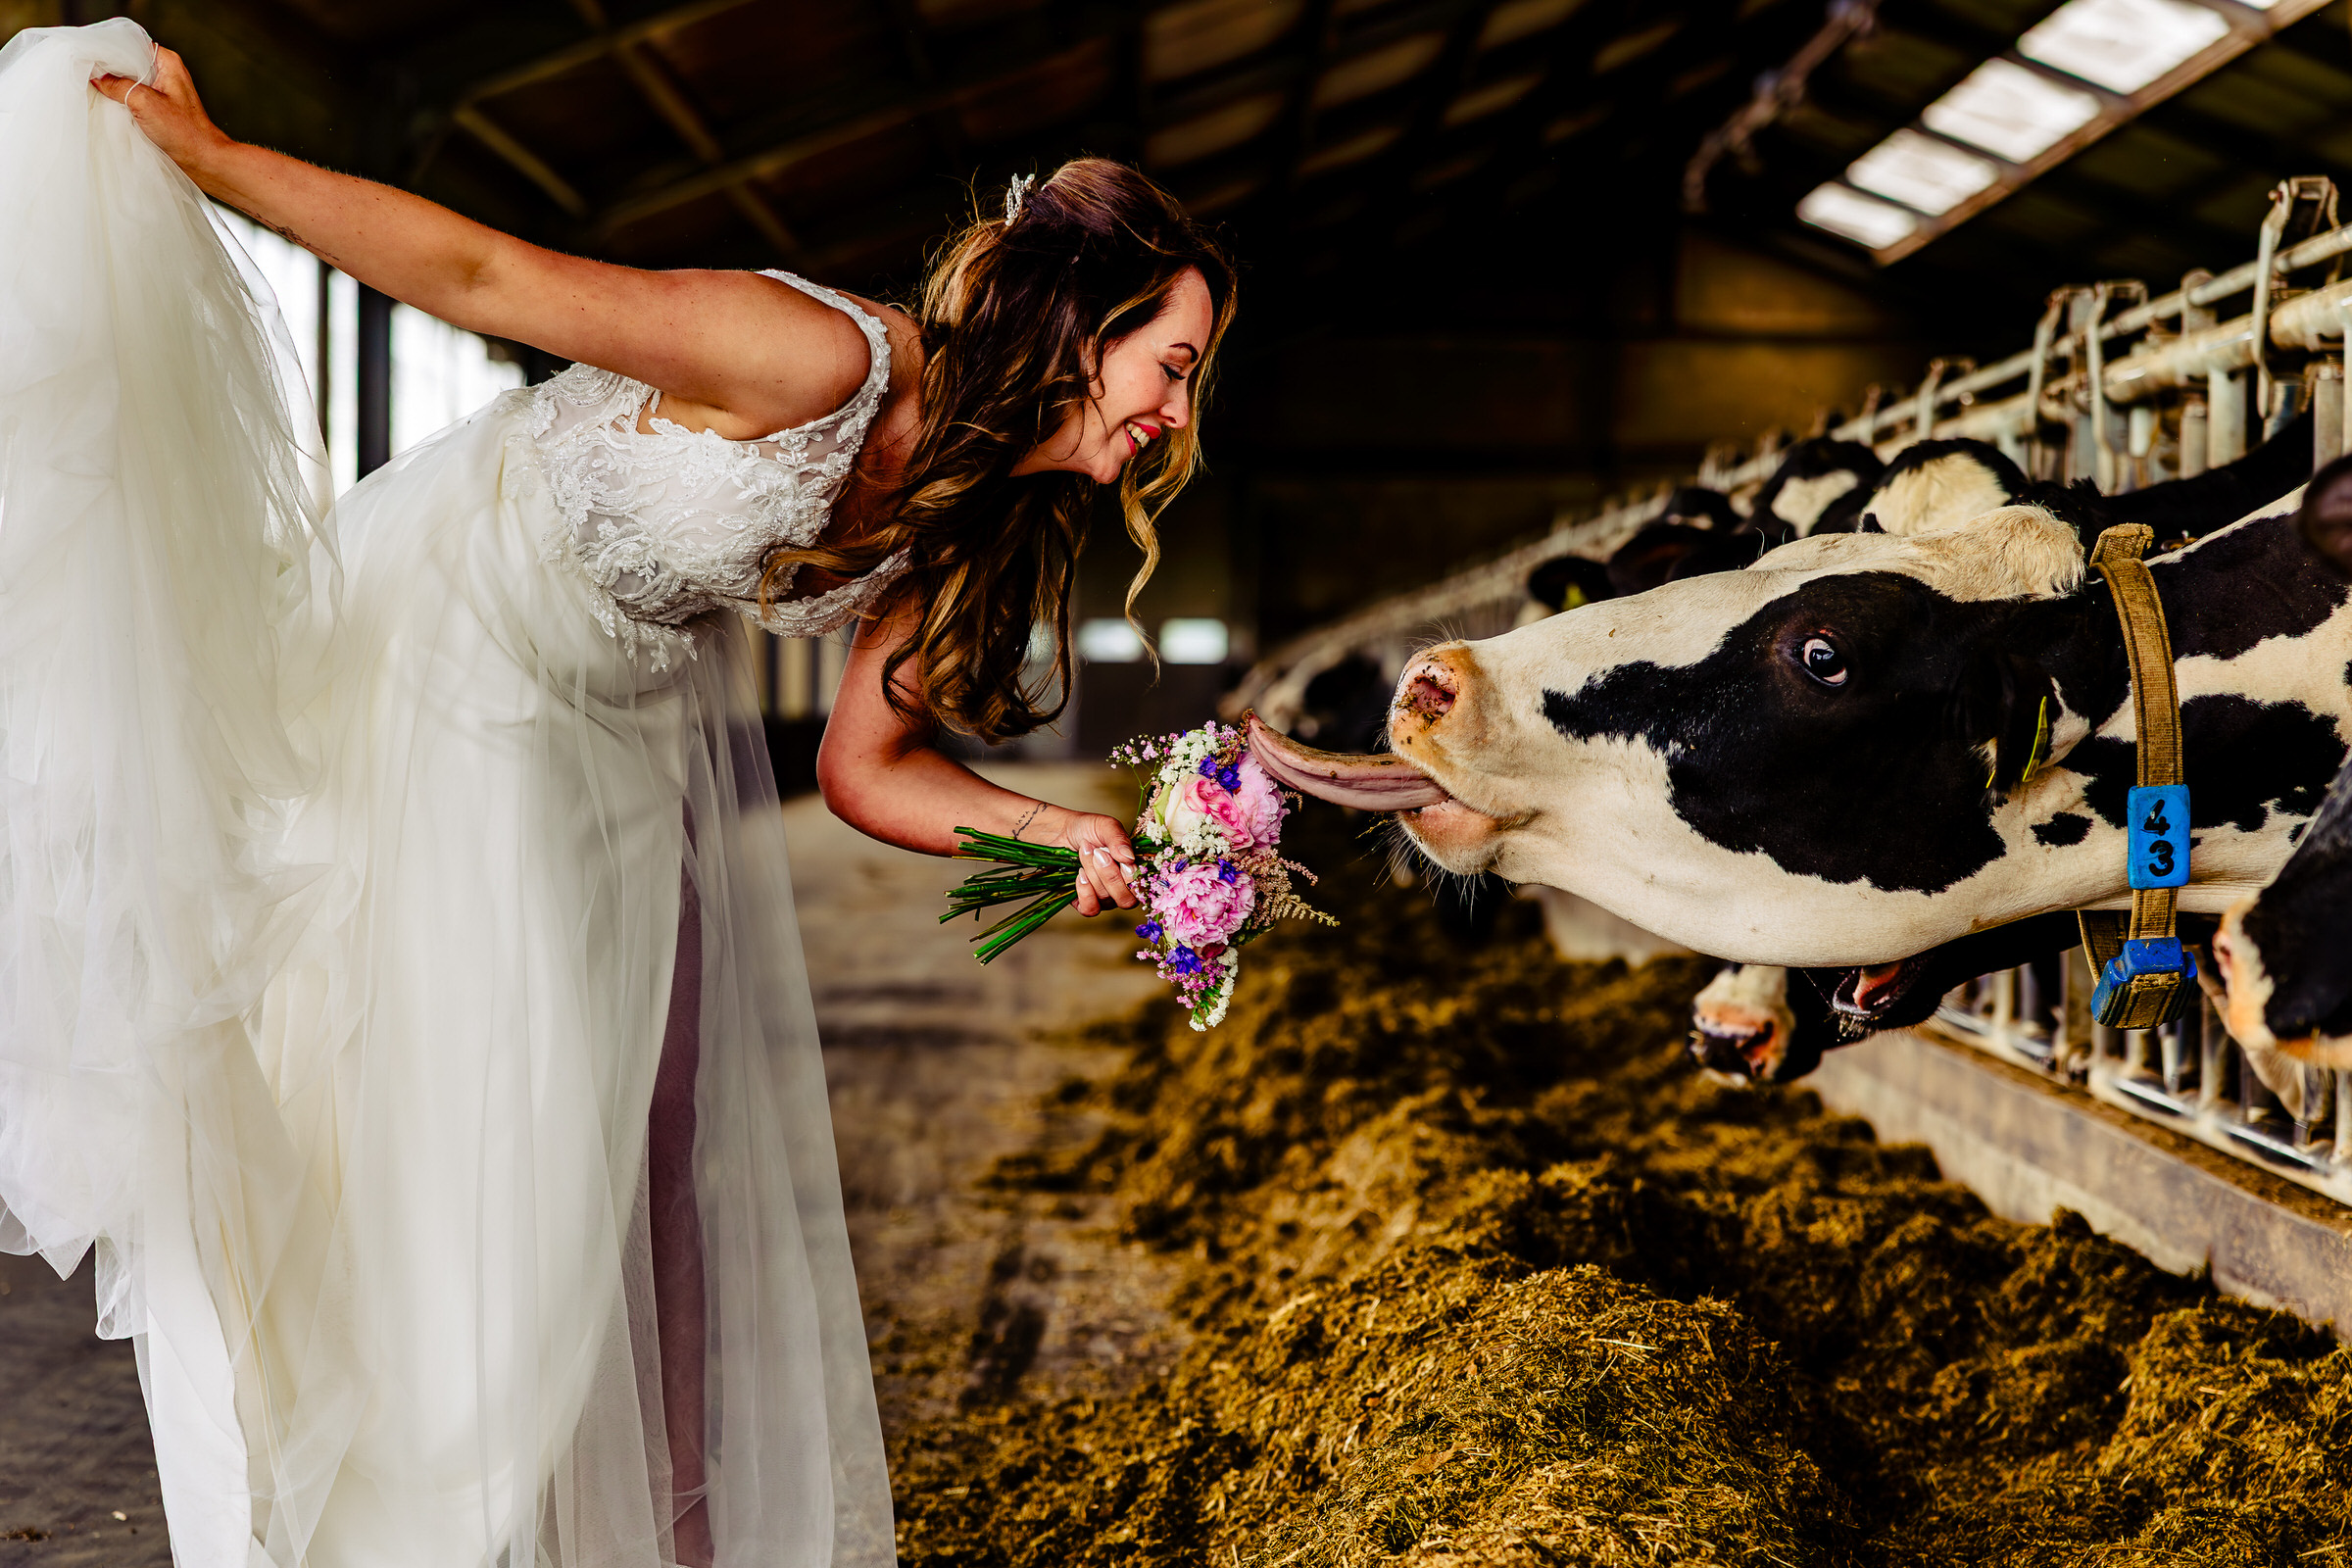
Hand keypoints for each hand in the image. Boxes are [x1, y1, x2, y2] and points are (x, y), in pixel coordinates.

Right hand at [92, 48, 232, 181]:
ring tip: (92, 85)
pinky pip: (133, 95)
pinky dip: (120, 98)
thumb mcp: (144, 103)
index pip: (130, 43)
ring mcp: (162, 90)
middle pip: (128, 61)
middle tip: (85, 70)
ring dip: (113, 84)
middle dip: (108, 66)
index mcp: (167, 62)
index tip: (88, 53)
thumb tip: (95, 77)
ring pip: (129, 79)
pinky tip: (106, 102)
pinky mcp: (158, 106)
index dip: (108, 47)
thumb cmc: (184, 132)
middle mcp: (165, 72)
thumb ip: (117, 86)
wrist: (203, 160)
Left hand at [1047, 809, 1138, 916]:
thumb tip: (1129, 858)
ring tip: (1084, 852)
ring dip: (1093, 873)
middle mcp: (1122, 887)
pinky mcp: (1084, 902)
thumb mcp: (1106, 826)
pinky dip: (1085, 892)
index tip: (1118, 857)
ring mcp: (1104, 897)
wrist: (1061, 832)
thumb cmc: (1088, 829)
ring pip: (1105, 898)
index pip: (1142, 887)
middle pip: (1126, 900)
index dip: (1132, 876)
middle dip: (1110, 876)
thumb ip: (1119, 840)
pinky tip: (1079, 874)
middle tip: (1098, 853)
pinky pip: (1090, 909)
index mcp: (1134, 870)